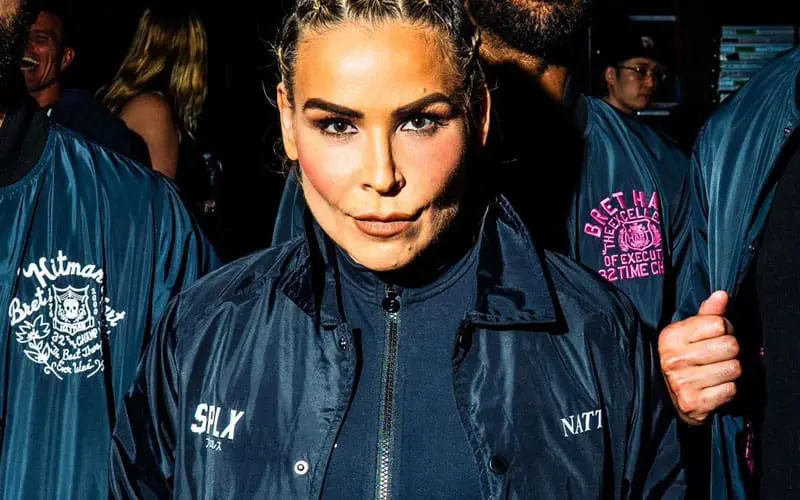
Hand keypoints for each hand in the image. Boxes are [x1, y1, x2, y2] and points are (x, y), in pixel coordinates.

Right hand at [659, 291, 740, 425]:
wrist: (670, 398)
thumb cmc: (685, 358)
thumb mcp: (690, 333)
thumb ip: (708, 313)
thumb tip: (722, 294)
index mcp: (671, 337)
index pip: (719, 324)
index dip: (725, 330)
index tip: (715, 338)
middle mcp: (673, 359)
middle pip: (730, 346)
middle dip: (731, 352)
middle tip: (719, 357)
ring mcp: (681, 382)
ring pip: (734, 368)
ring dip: (731, 372)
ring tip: (718, 373)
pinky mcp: (693, 403)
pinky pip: (730, 390)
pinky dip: (728, 390)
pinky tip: (716, 388)